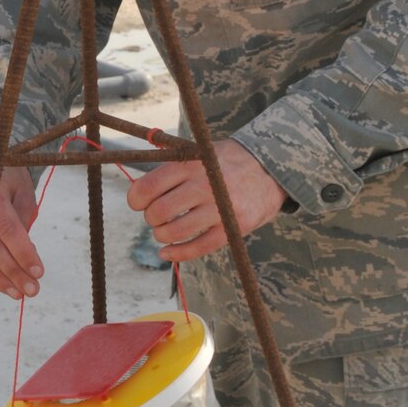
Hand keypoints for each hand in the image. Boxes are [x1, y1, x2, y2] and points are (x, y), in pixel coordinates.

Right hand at [0, 157, 44, 299]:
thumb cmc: (9, 184)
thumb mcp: (24, 194)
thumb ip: (24, 222)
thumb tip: (24, 261)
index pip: (6, 227)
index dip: (23, 252)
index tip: (39, 273)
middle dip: (12, 271)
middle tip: (32, 290)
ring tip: (18, 292)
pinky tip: (3, 284)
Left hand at [124, 139, 286, 262]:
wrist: (271, 168)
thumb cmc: (226, 161)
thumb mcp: (200, 152)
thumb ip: (171, 167)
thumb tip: (137, 190)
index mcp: (191, 163)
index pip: (148, 186)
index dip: (136, 200)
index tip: (138, 203)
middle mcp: (204, 184)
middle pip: (159, 212)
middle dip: (151, 219)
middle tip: (156, 217)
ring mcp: (220, 207)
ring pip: (175, 232)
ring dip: (162, 236)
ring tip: (164, 231)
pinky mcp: (233, 227)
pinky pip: (198, 247)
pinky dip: (177, 254)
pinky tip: (166, 253)